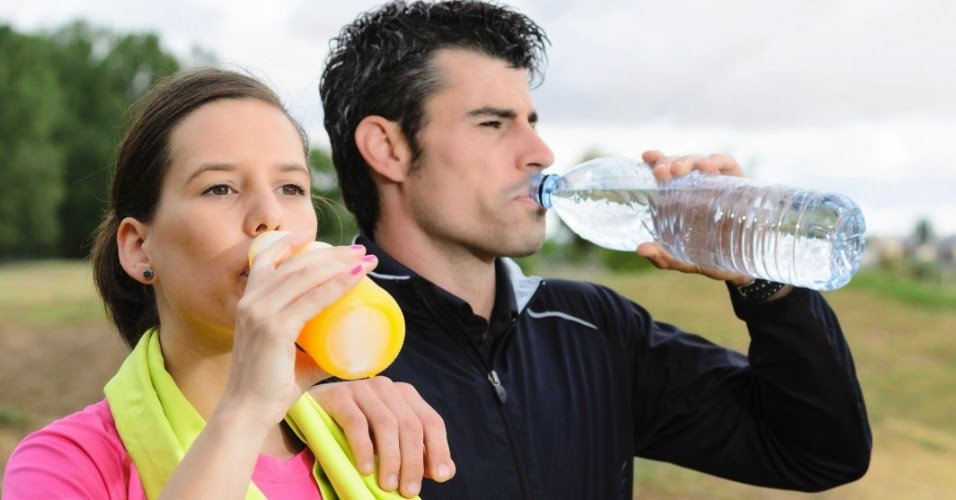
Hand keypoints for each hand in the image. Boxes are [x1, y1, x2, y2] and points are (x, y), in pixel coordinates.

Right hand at [221, 231, 377, 427]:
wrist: (247, 414)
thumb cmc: (268, 388)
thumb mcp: (291, 359)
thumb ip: (314, 351)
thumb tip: (340, 352)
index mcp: (249, 302)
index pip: (266, 258)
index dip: (290, 241)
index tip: (314, 235)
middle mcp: (252, 301)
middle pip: (296, 263)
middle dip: (331, 253)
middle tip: (359, 251)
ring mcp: (260, 312)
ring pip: (306, 275)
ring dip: (340, 263)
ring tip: (365, 260)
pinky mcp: (274, 328)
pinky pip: (313, 299)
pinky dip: (337, 285)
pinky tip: (356, 278)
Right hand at [311, 377, 454, 497]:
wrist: (312, 413)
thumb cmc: (355, 431)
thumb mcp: (388, 441)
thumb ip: (415, 452)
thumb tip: (445, 472)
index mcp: (405, 395)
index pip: (431, 421)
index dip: (439, 449)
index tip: (440, 477)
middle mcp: (387, 387)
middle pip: (411, 425)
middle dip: (413, 461)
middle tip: (408, 490)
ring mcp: (362, 389)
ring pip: (386, 424)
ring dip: (391, 459)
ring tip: (387, 484)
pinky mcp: (338, 396)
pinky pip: (356, 423)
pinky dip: (364, 449)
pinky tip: (364, 470)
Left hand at [637, 150, 752, 285]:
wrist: (744, 267)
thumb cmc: (709, 260)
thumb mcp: (683, 260)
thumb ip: (662, 257)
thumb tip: (640, 249)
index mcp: (677, 199)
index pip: (665, 172)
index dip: (655, 159)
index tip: (647, 156)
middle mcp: (695, 187)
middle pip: (679, 163)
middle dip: (668, 162)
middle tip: (660, 172)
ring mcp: (716, 183)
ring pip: (699, 160)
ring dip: (687, 160)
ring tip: (679, 171)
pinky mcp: (738, 183)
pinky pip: (727, 164)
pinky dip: (717, 160)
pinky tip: (708, 167)